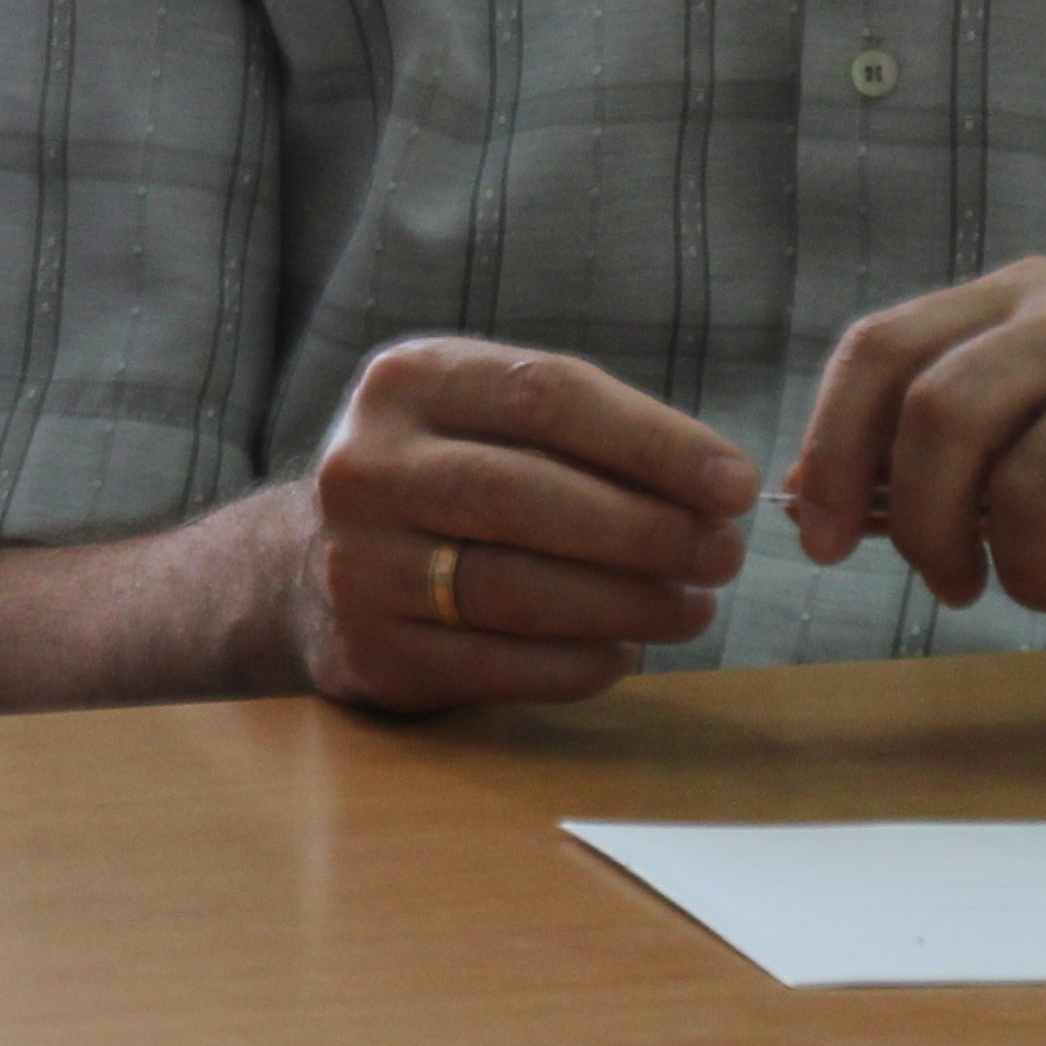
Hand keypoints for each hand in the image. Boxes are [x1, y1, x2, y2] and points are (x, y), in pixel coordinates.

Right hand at [285, 335, 756, 709]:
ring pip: (516, 587)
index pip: (544, 393)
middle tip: (723, 555)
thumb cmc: (445, 484)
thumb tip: (717, 491)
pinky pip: (499, 663)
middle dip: (646, 529)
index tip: (735, 484)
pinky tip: (623, 651)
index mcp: (406, 381)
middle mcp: (366, 465)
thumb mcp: (487, 421)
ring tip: (693, 608)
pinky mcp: (370, 650)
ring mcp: (357, 562)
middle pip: (527, 493)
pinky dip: (579, 663)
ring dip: (627, 604)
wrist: (311, 568)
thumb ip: (586, 437)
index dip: (653, 441)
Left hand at [780, 257, 1045, 617]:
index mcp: (1022, 296)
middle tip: (955, 586)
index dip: (833, 446)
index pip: (883, 349)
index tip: (822, 537)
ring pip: (1030, 489)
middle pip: (941, 417)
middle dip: (924, 527)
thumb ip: (943, 453)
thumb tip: (811, 497)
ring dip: (1032, 574)